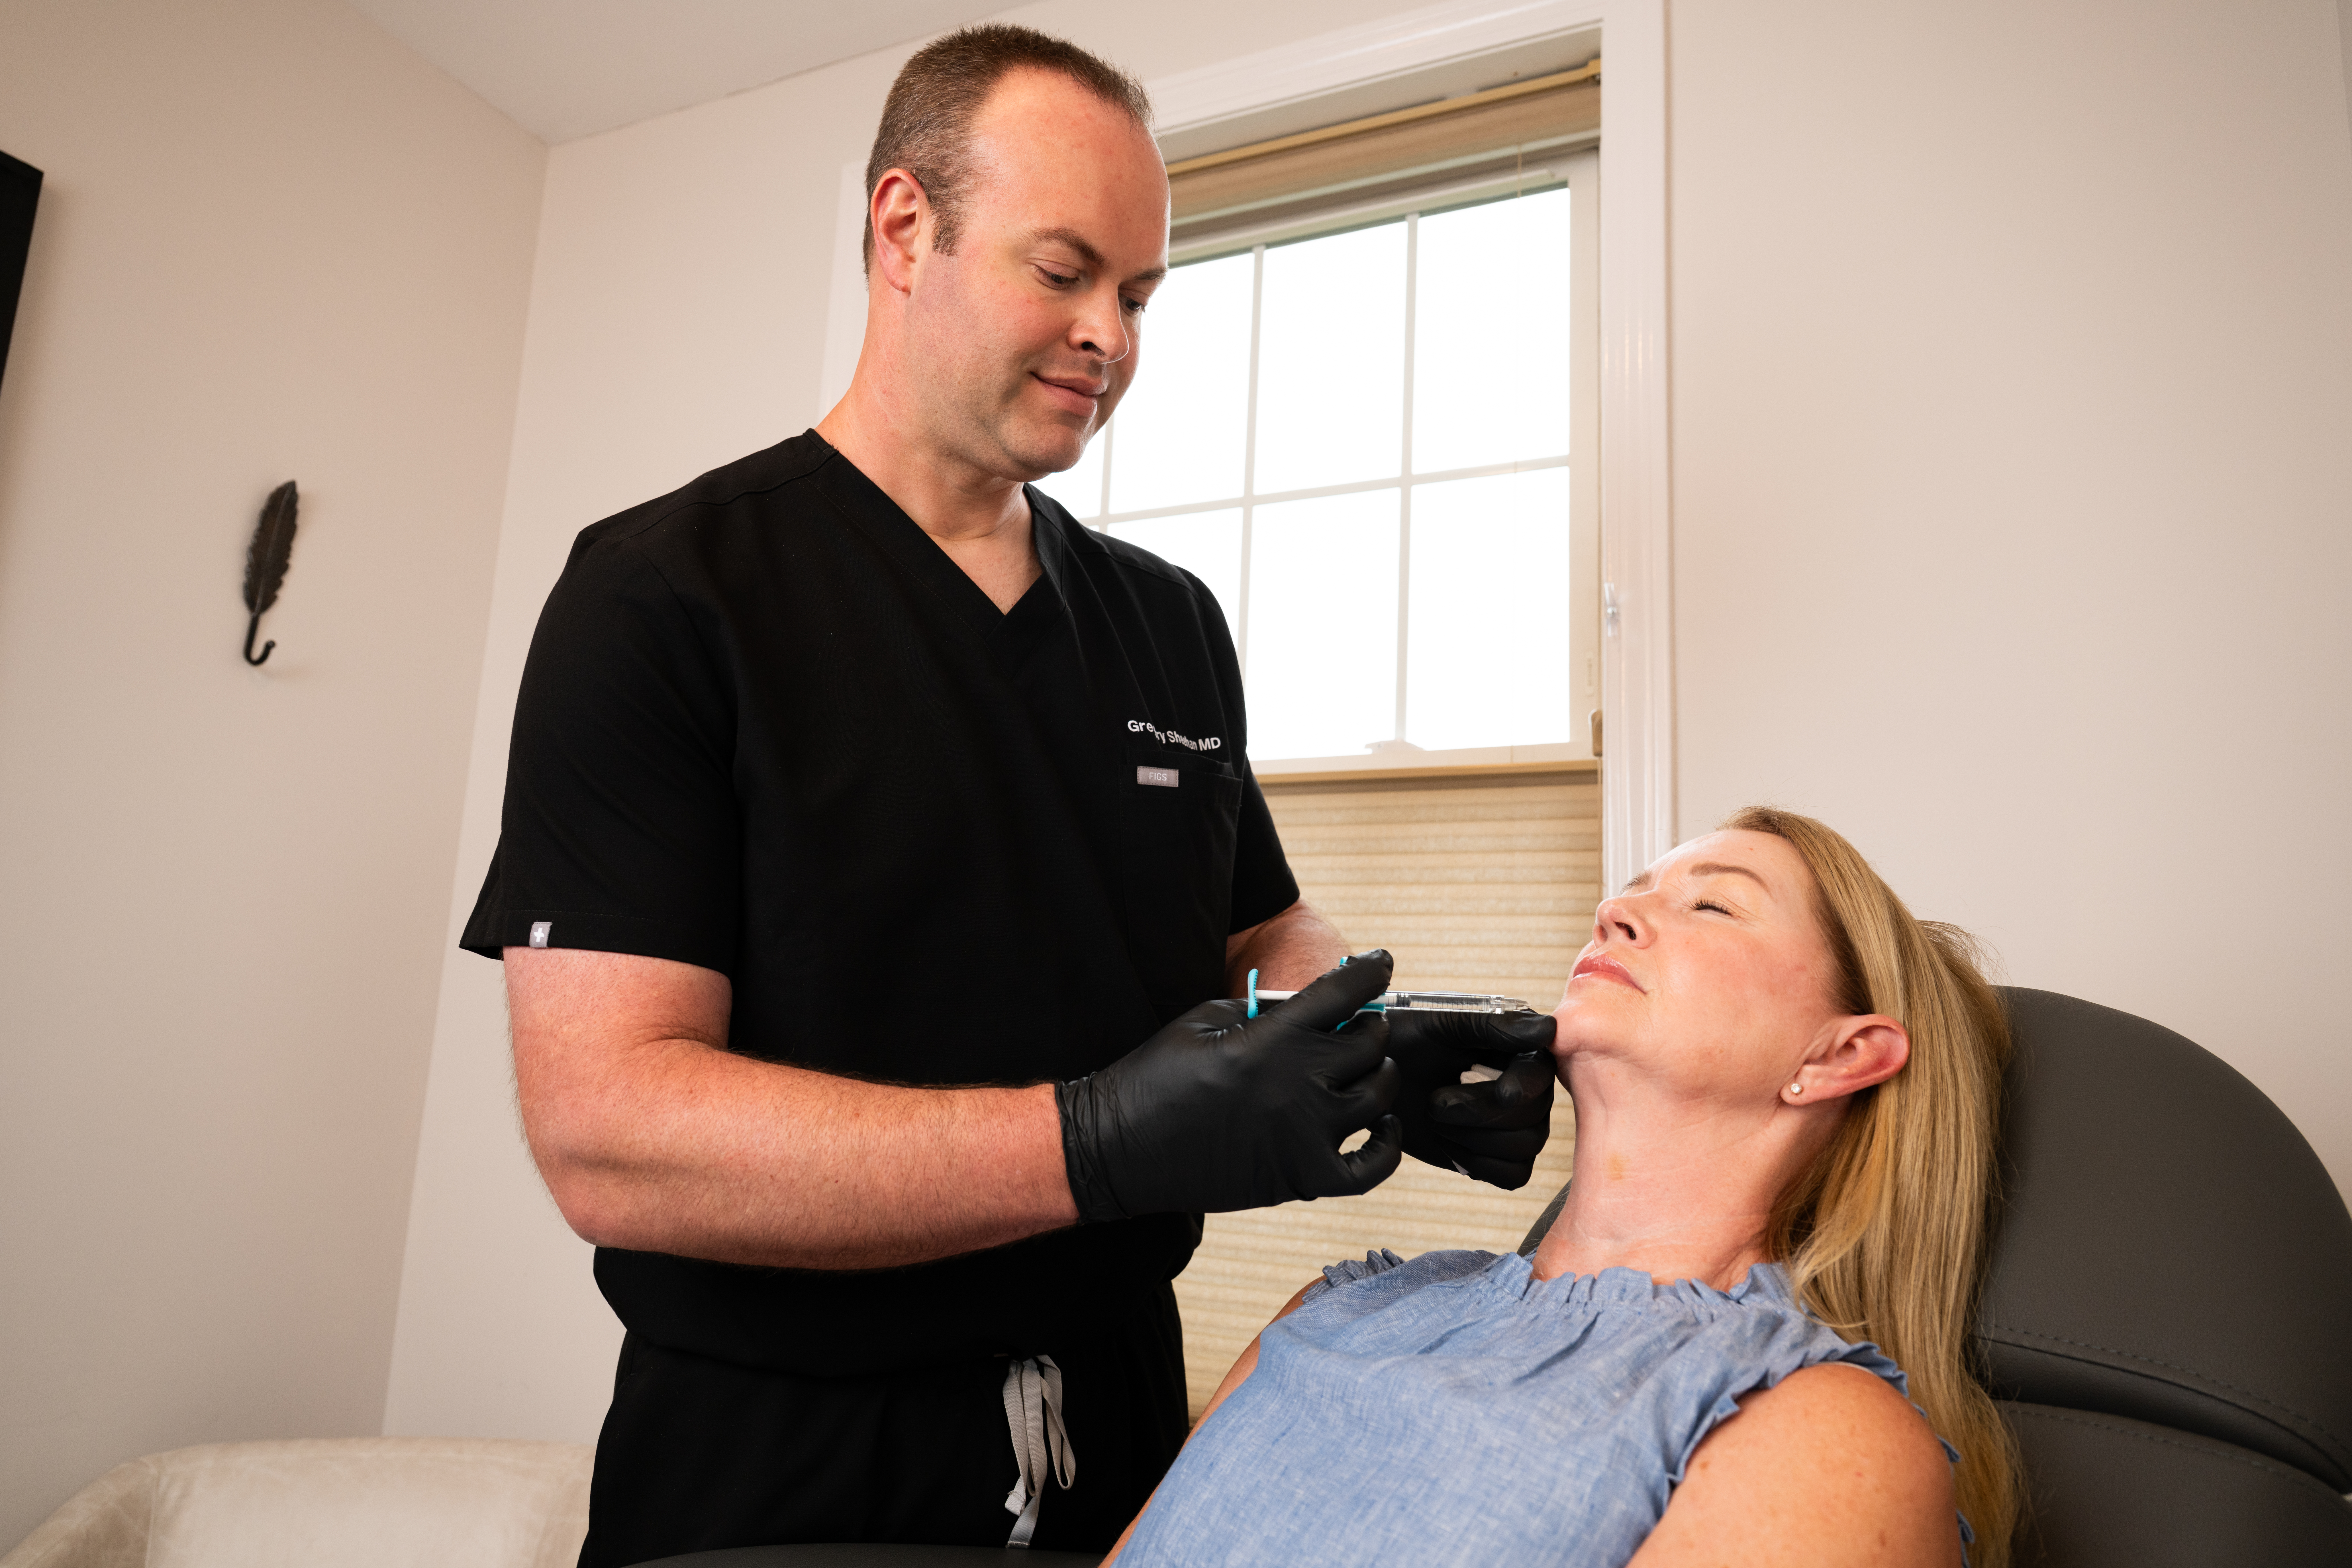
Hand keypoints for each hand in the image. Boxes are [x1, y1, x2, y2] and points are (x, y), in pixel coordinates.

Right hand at [1056, 952, 1404, 1220]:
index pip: (1346, 992)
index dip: (1372, 971)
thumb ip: (1262, 1009)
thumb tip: (1308, 1005)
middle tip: (1358, 1025)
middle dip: (1370, 1026)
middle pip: (1372, 1045)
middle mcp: (1298, 1085)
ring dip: (1378, 1076)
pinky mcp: (1302, 1179)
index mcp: (1273, 1039)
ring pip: (1379, 1098)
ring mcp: (1305, 1136)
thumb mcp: (1204, 1019)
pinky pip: (1373, 1167)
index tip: (1380, 964)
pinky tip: (1380, 1125)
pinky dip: (1386, 1144)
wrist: (1121, 1147)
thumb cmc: (1156, 1078)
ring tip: (1363, 1070)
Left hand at [1385, 1008, 1558, 1189]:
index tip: (1503, 1094)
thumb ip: (1494, 1026)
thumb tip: (1548, 1030)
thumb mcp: (1443, 1022)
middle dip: (1480, 1115)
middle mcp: (1527, 1088)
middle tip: (1435, 1103)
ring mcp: (1514, 1125)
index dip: (1527, 1086)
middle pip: (1534, 1117)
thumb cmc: (1407, 1040)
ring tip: (1435, 1118)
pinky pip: (1513, 1175)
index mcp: (1518, 1049)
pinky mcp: (1497, 1156)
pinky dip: (1480, 1163)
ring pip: (1525, 1148)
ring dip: (1474, 1138)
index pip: (1542, 1073)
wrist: (1373, 1079)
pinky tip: (1448, 1142)